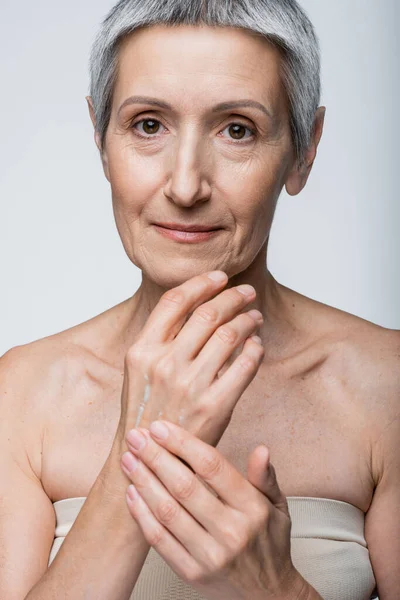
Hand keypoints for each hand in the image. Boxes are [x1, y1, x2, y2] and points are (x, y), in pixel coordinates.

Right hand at [115, 271, 263, 448]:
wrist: (149, 459)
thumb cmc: (147, 410)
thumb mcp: (139, 369)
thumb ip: (161, 338)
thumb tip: (198, 303)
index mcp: (142, 350)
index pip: (175, 301)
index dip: (201, 283)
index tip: (220, 277)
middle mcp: (164, 364)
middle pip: (207, 313)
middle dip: (233, 297)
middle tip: (247, 293)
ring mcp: (189, 385)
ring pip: (230, 335)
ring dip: (248, 320)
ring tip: (255, 318)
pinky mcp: (214, 406)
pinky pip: (245, 365)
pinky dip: (255, 349)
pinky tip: (256, 346)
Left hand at [120, 421, 303, 599]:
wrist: (267, 596)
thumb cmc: (269, 543)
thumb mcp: (277, 507)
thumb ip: (265, 477)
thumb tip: (260, 450)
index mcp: (252, 509)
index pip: (213, 467)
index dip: (183, 443)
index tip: (161, 427)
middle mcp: (231, 532)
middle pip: (184, 486)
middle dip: (155, 457)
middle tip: (136, 436)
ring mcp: (210, 556)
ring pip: (168, 511)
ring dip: (144, 481)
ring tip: (128, 459)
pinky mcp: (191, 574)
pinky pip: (160, 541)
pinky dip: (142, 515)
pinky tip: (132, 493)